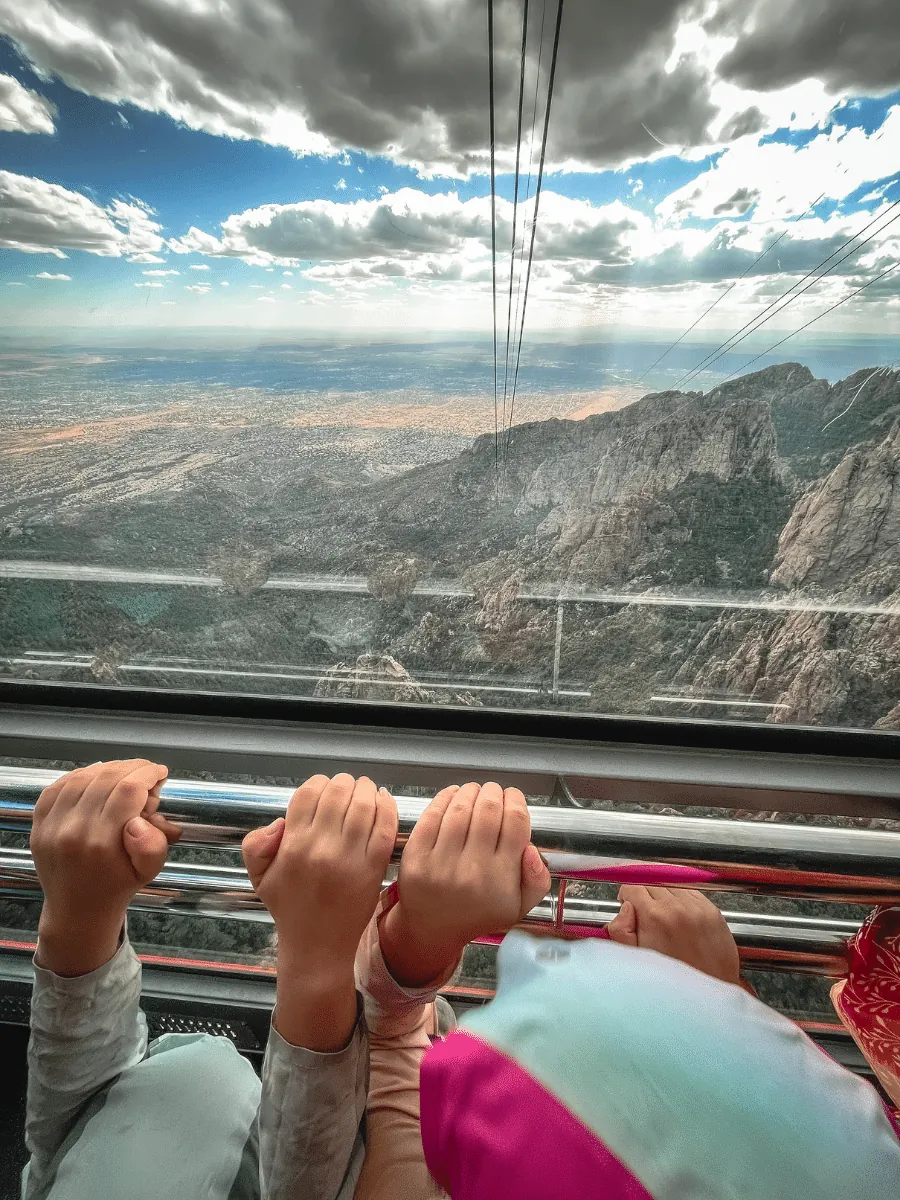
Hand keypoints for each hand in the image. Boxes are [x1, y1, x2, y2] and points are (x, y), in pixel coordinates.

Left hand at [32, 759, 180, 975]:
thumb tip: (141, 818)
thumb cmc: (118, 886)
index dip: (148, 773)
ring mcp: (51, 826)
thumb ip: (153, 844)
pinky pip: (59, 785)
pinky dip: (81, 775)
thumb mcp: (149, 871)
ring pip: (83, 777)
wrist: (77, 909)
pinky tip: (96, 779)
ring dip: (109, 768)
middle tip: (146, 775)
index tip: (160, 773)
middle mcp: (73, 831)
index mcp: (102, 843)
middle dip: (133, 768)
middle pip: (107, 778)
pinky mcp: (39, 824)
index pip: (128, 789)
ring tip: (125, 775)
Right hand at [242, 774, 396, 1049]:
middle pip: (338, 793)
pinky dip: (386, 807)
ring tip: (365, 789)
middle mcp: (321, 848)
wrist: (318, 946)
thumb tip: (280, 822)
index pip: (307, 794)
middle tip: (347, 786)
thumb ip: (256, 845)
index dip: (317, 784)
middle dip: (343, 783)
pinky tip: (382, 801)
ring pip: (363, 804)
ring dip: (365, 789)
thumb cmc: (290, 908)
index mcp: (293, 846)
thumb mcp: (259, 877)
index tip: (323, 787)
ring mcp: (350, 857)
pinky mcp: (374, 866)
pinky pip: (385, 826)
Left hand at [379, 782, 550, 987]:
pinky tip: (453, 794)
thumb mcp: (518, 907)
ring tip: (475, 790)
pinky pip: (432, 815)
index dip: (517, 801)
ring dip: (471, 791)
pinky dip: (445, 797)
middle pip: (489, 809)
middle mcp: (473, 870)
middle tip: (494, 791)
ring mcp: (441, 863)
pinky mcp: (416, 856)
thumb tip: (531, 849)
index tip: (514, 797)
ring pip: (461, 808)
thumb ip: (537, 880)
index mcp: (501, 879)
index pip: (515, 823)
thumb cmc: (477, 914)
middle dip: (494, 792)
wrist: (433, 930)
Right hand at [606, 885, 741, 986]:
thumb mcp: (634, 960)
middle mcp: (677, 908)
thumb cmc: (670, 984)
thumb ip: (620, 930)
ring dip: (664, 896)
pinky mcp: (713, 912)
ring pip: (672, 886)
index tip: (627, 904)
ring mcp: (697, 909)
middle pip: (652, 884)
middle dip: (645, 896)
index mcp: (654, 918)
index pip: (633, 887)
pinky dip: (683, 899)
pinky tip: (681, 917)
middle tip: (645, 916)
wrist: (706, 996)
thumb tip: (625, 908)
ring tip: (664, 918)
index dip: (627, 896)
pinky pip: (692, 892)